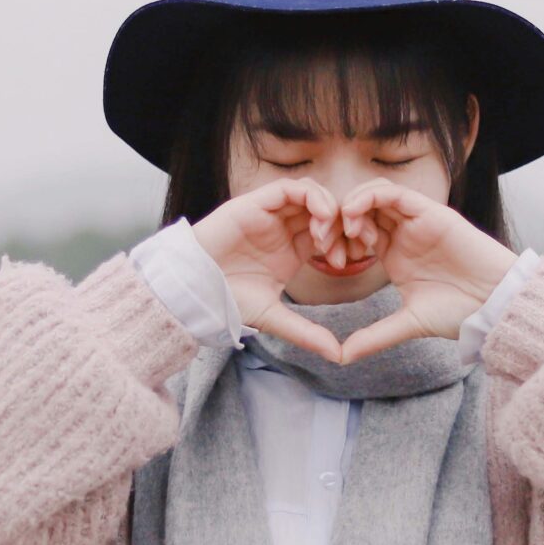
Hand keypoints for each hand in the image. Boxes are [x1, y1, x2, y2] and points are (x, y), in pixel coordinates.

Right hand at [188, 178, 350, 360]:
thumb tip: (337, 356)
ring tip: (328, 235)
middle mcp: (284, 228)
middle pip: (325, 210)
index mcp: (292, 249)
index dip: (344, 242)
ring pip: (312, 194)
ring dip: (329, 209)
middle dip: (343, 224)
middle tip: (348, 245)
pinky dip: (312, 197)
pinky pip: (291, 188)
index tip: (350, 261)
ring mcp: (271, 214)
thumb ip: (306, 332)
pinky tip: (320, 218)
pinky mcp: (256, 203)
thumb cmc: (227, 299)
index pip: (329, 233)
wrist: (194, 289)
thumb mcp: (274, 317)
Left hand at [326, 179, 518, 363]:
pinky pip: (395, 192)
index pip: (356, 232)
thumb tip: (342, 357)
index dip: (336, 240)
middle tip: (323, 241)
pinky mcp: (431, 212)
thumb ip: (375, 335)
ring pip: (375, 194)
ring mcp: (417, 220)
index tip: (325, 260)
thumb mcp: (408, 323)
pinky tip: (355, 216)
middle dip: (336, 220)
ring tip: (340, 228)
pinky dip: (370, 197)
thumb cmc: (459, 313)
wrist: (494, 305)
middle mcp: (403, 232)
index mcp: (394, 253)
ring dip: (351, 204)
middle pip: (361, 209)